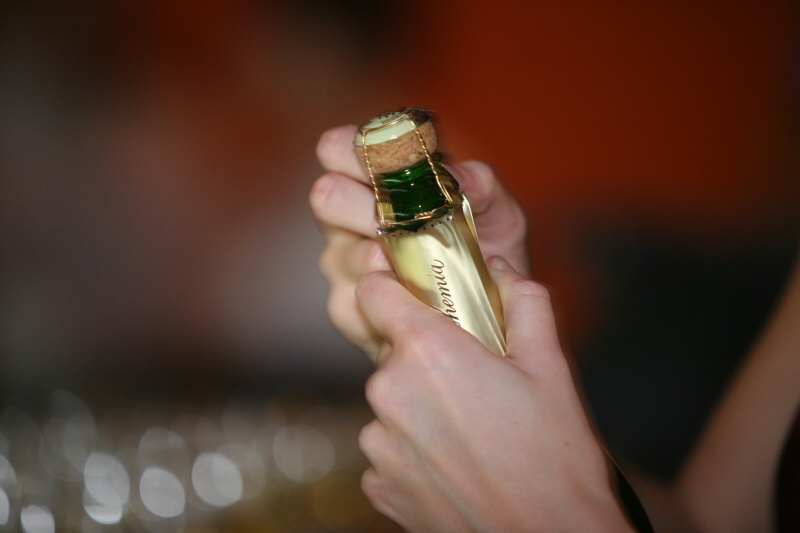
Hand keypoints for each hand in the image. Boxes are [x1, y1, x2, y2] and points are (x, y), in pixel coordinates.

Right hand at [310, 124, 529, 358]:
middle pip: (326, 196)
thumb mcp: (498, 212)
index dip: (353, 151)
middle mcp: (347, 217)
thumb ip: (480, 184)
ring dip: (387, 260)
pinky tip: (418, 301)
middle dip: (367, 208)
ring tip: (425, 267)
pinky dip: (390, 302)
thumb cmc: (488, 251)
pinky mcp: (344, 309)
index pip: (336, 148)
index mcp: (373, 180)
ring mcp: (341, 263)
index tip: (390, 168)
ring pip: (341, 254)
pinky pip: (353, 302)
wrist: (491, 312)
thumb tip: (456, 175)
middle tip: (408, 223)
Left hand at [356, 257, 634, 531]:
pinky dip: (414, 451)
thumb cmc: (555, 457)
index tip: (406, 290)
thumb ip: (523, 303)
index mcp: (426, 351)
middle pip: (393, 353)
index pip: (373, 292)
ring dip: (421, 408)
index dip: (390, 285)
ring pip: (393, 403)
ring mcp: (379, 443)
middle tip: (473, 379)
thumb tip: (501, 270)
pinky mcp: (379, 485)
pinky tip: (455, 464)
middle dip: (427, 358)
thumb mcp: (550, 365)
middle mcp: (389, 392)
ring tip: (470, 432)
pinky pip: (390, 449)